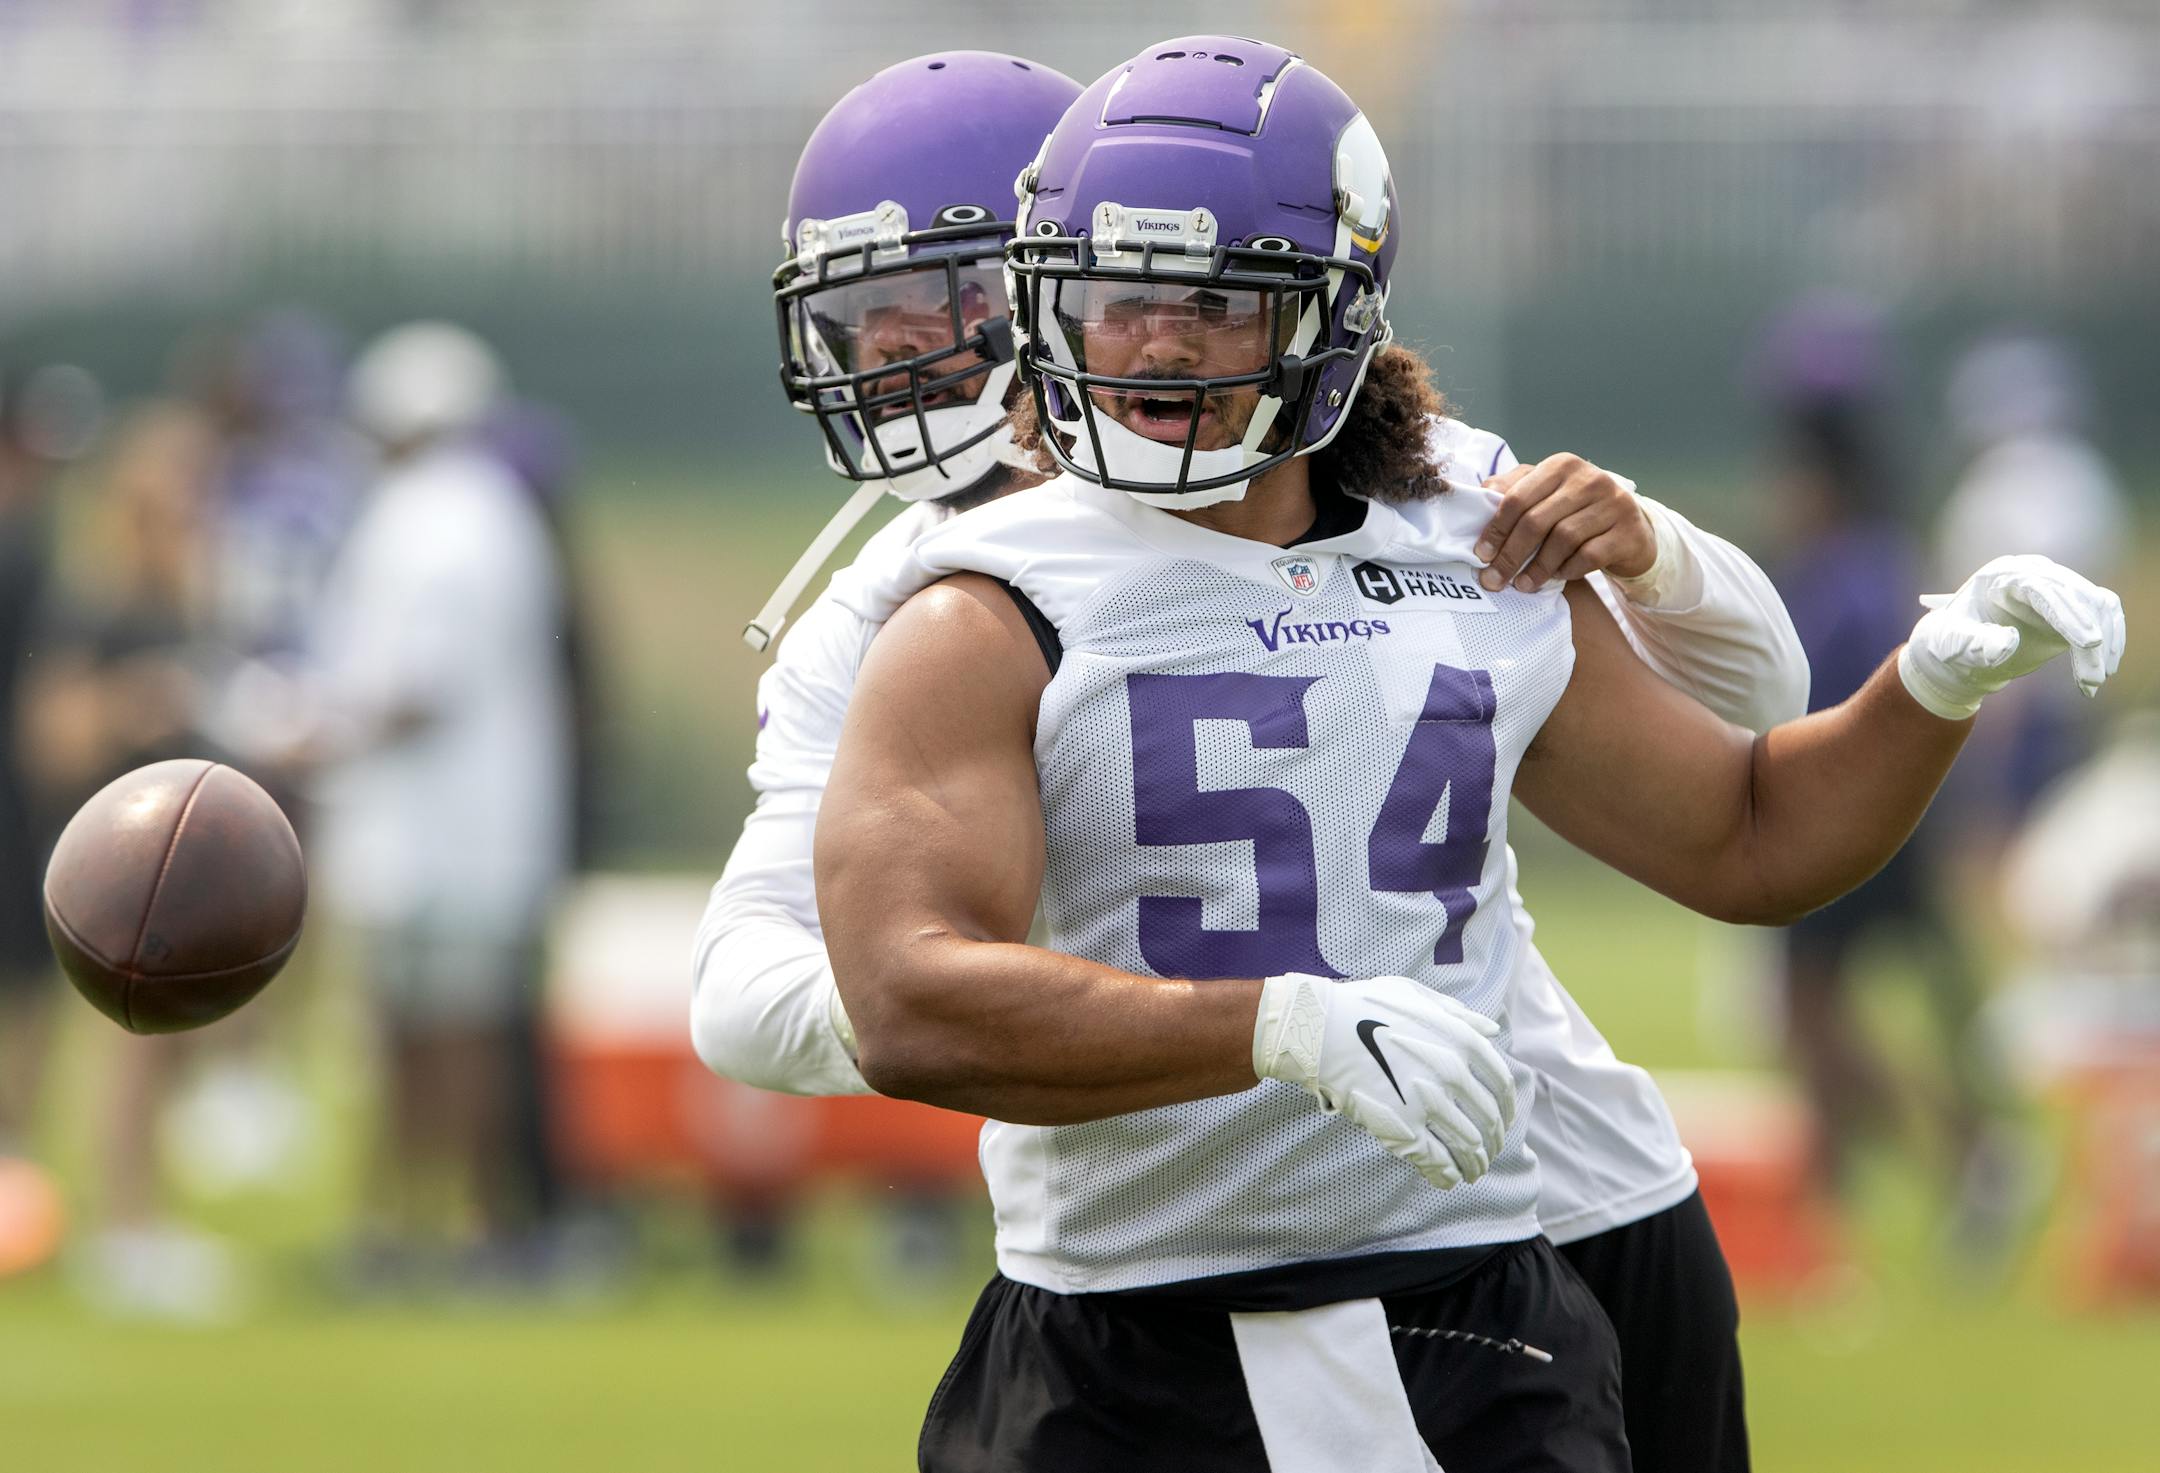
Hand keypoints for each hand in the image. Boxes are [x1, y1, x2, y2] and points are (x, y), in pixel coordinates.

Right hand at [1253, 972, 1516, 1189]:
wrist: (1320, 1029)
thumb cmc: (1366, 1008)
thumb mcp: (1418, 996)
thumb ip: (1459, 1014)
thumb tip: (1492, 1029)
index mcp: (1462, 1042)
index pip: (1502, 1086)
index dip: (1507, 1109)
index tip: (1504, 1121)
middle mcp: (1453, 1074)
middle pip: (1488, 1120)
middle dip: (1493, 1141)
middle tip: (1489, 1150)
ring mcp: (1429, 1103)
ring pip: (1468, 1146)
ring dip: (1476, 1163)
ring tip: (1473, 1171)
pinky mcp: (1403, 1128)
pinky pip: (1438, 1161)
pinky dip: (1449, 1174)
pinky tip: (1450, 1179)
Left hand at [1473, 453, 1656, 592]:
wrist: (1630, 529)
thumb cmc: (1577, 512)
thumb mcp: (1547, 494)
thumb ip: (1514, 490)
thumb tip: (1480, 496)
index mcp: (1562, 465)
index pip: (1518, 497)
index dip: (1496, 529)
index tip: (1481, 554)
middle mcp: (1590, 478)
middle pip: (1537, 521)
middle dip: (1510, 555)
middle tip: (1495, 579)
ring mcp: (1613, 503)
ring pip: (1563, 539)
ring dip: (1537, 567)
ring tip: (1523, 584)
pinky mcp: (1628, 532)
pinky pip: (1588, 556)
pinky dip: (1567, 570)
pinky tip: (1557, 576)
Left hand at [1898, 554, 2125, 720]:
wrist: (1959, 648)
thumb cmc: (1951, 642)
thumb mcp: (1952, 645)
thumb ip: (1975, 644)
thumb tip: (2009, 642)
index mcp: (2004, 574)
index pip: (2045, 588)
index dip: (2068, 615)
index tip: (2088, 643)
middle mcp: (2035, 572)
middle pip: (2077, 597)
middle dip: (2090, 638)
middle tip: (2093, 679)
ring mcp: (2055, 586)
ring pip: (2097, 606)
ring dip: (2105, 644)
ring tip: (2093, 682)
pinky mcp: (2070, 605)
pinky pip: (2102, 615)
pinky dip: (2109, 641)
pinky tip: (2101, 671)